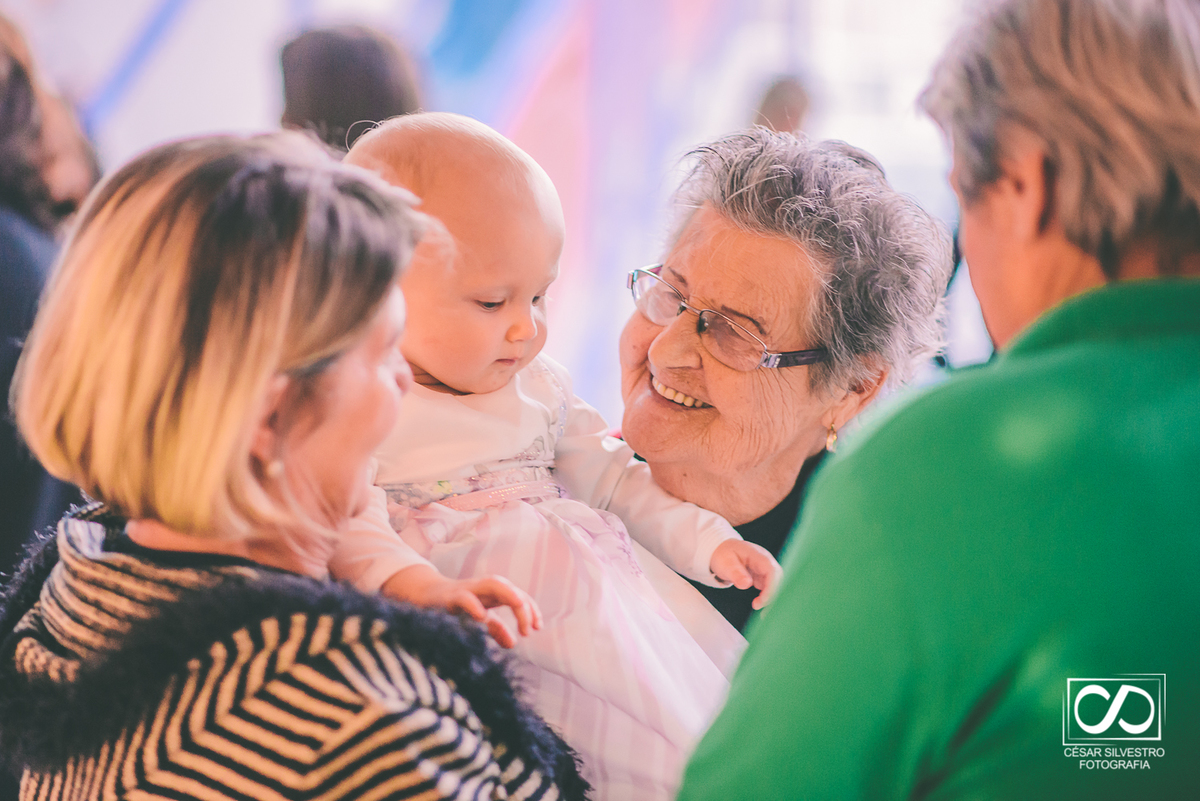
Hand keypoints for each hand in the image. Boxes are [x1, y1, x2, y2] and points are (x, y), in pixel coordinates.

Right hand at [381, 565, 542, 648]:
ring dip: (509, 594)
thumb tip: (513, 643)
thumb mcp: (477, 619)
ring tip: (519, 606)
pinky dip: (473, 605)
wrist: (420, 598)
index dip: (530, 610)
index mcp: (491, 594)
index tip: (537, 628)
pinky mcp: (448, 597)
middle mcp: (481, 588)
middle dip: (523, 604)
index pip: (517, 596)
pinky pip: (463, 598)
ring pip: (492, 584)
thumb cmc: (453, 608)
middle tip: (530, 629)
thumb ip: (495, 629)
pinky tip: (481, 616)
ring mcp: (466, 590)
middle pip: (508, 588)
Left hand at [709, 539, 782, 610]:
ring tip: (760, 610)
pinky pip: (770, 587)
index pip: (771, 570)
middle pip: (778, 578)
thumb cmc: (724, 555)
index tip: (763, 600)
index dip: (771, 586)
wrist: (722, 551)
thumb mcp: (725, 563)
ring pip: (776, 584)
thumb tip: (747, 584)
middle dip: (773, 594)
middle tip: (760, 608)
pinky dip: (767, 597)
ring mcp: (764, 569)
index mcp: (757, 555)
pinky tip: (759, 604)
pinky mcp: (763, 576)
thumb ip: (736, 573)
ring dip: (771, 597)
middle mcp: (764, 561)